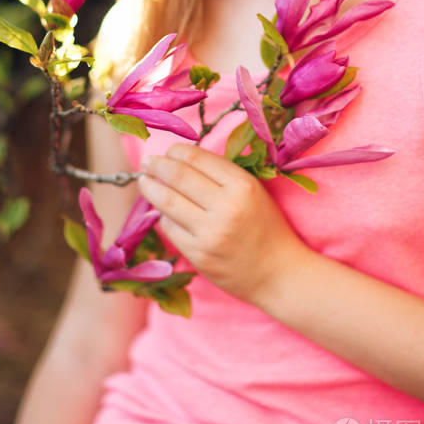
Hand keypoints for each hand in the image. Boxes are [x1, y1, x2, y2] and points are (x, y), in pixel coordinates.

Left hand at [137, 143, 305, 303]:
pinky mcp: (198, 255)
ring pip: (167, 202)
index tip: (168, 150)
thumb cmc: (266, 228)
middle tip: (147, 161)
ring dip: (150, 188)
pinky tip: (162, 211)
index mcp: (242, 186)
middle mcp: (226, 207)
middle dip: (157, 165)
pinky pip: (170, 228)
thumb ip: (222, 176)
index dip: (176, 151)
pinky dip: (163, 216)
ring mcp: (210, 233)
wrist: (278, 273)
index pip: (198, 158)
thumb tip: (182, 160)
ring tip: (144, 181)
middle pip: (178, 176)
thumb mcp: (253, 192)